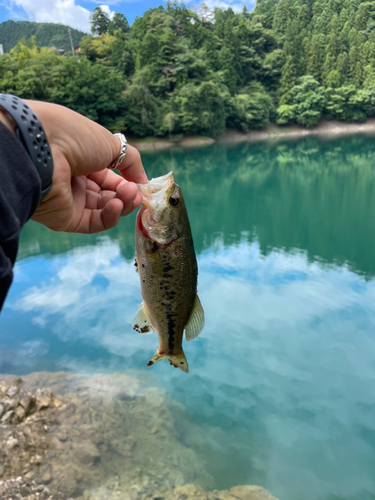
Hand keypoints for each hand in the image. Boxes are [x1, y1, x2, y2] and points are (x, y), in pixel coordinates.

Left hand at [24, 100, 147, 233]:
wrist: (41, 150)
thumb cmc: (73, 137)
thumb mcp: (110, 143)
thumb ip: (131, 162)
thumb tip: (143, 181)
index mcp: (81, 159)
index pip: (109, 176)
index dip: (127, 181)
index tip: (141, 184)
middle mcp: (74, 180)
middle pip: (108, 194)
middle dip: (126, 193)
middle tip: (135, 191)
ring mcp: (70, 200)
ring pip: (104, 209)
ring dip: (121, 203)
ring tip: (129, 196)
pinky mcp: (66, 219)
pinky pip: (94, 222)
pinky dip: (110, 216)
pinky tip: (117, 205)